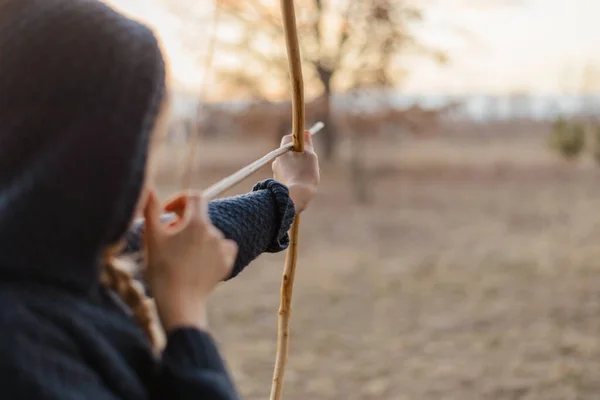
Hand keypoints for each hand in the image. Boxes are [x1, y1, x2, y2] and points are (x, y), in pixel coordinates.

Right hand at [143, 191, 237, 331]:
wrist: (179, 303)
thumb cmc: (161, 269)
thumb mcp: (152, 237)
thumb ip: (151, 209)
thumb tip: (148, 188)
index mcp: (197, 222)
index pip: (194, 196)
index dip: (180, 200)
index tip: (168, 213)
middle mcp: (214, 231)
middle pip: (199, 217)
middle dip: (184, 223)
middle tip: (168, 240)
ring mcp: (223, 247)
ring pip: (207, 234)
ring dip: (195, 238)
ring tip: (180, 256)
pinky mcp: (227, 262)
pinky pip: (221, 248)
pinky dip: (210, 251)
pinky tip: (197, 262)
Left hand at [272, 130, 319, 212]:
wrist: (295, 197)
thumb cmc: (304, 174)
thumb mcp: (310, 155)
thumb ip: (307, 143)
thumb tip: (305, 132)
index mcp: (282, 151)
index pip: (289, 138)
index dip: (299, 140)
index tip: (307, 144)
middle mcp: (277, 160)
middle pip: (290, 152)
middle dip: (300, 155)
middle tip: (310, 162)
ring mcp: (276, 172)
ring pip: (290, 165)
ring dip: (298, 167)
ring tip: (307, 176)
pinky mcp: (278, 183)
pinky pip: (288, 176)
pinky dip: (295, 177)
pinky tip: (302, 184)